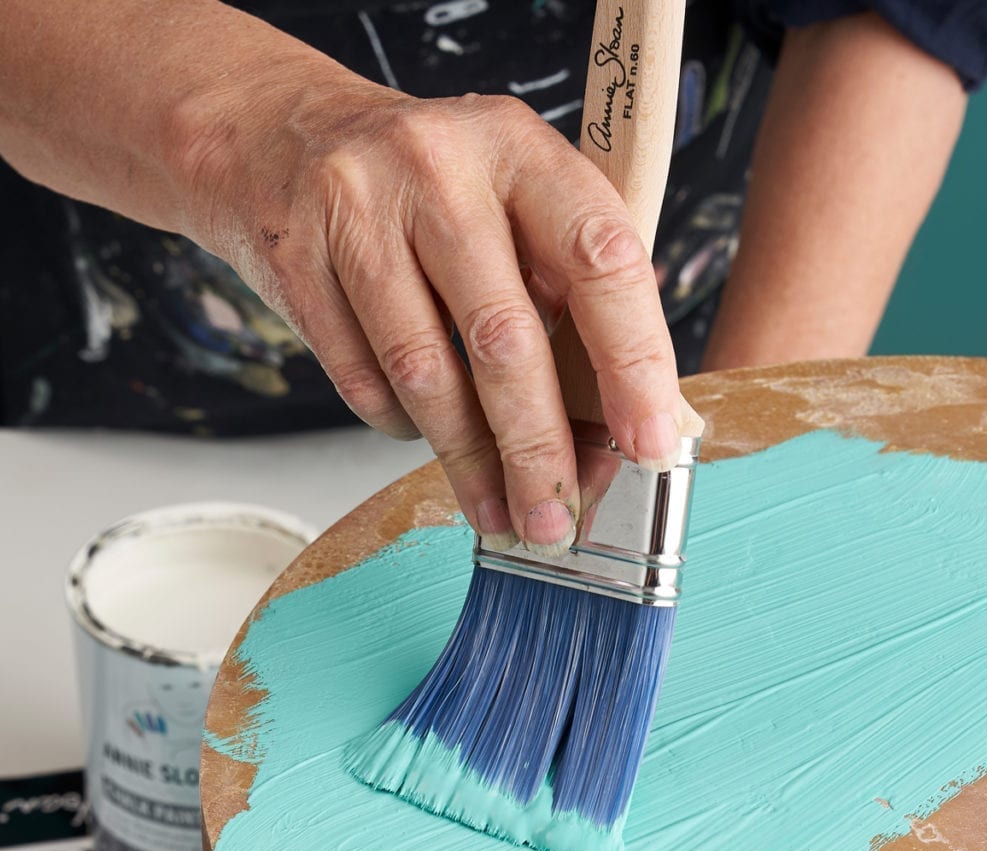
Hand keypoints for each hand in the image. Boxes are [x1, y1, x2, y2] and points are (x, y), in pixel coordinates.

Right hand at [175, 53, 694, 552]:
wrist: (280, 138)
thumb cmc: (425, 187)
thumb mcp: (512, 198)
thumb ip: (569, 290)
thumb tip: (616, 425)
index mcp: (520, 148)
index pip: (600, 260)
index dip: (634, 362)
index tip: (649, 444)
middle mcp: (438, 169)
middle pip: (504, 337)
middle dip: (538, 450)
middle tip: (557, 518)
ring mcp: (357, 211)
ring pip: (426, 373)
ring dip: (469, 462)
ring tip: (498, 512)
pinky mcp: (295, 260)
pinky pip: (361, 381)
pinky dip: (403, 426)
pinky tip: (425, 433)